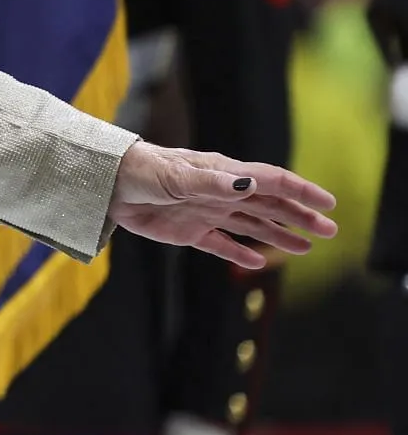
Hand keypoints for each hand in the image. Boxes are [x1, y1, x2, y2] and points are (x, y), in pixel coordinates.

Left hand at [109, 141, 335, 268]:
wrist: (105, 184)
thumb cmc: (140, 170)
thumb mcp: (175, 175)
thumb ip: (212, 183)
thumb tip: (249, 185)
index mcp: (222, 174)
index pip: (270, 181)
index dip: (300, 191)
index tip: (328, 202)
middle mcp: (220, 193)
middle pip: (268, 205)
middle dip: (299, 216)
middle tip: (329, 230)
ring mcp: (205, 212)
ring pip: (250, 226)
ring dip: (278, 235)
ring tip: (305, 246)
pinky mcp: (187, 232)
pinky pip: (219, 244)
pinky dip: (238, 253)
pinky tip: (256, 263)